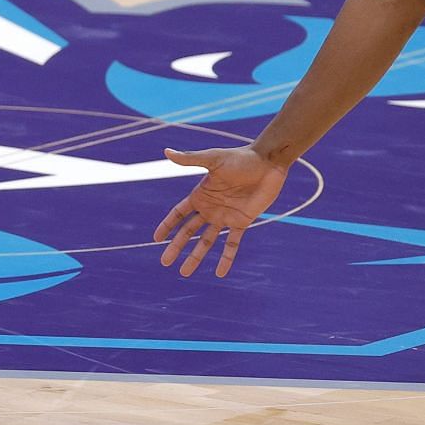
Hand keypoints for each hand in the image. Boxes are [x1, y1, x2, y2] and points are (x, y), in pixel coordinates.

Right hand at [153, 145, 289, 278]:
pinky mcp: (242, 222)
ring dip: (196, 257)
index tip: (156, 239)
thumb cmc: (240, 158)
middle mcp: (210, 208)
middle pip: (188, 232)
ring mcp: (225, 217)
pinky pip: (231, 244)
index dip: (167, 225)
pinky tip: (219, 273)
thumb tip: (166, 152)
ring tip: (185, 273)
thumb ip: (190, 159)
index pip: (179, 214)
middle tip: (164, 262)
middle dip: (176, 247)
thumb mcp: (213, 159)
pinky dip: (226, 258)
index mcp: (200, 194)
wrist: (267, 163)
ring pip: (206, 242)